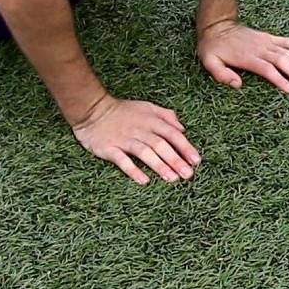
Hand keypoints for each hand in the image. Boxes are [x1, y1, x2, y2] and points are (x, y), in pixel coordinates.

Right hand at [70, 95, 201, 183]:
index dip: (185, 147)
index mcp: (150, 121)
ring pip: (145, 153)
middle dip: (176, 160)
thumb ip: (166, 116)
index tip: (196, 160)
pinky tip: (144, 181)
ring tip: (172, 179)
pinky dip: (133, 170)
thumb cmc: (123, 111)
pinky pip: (122, 161)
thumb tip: (182, 128)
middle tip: (188, 174)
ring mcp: (124, 140)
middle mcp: (139, 130)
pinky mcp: (109, 149)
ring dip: (159, 166)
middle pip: (161, 145)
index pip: (172, 134)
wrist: (92, 110)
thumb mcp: (147, 107)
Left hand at [196, 19, 288, 92]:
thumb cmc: (213, 47)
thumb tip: (238, 85)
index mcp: (248, 57)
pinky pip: (287, 41)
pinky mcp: (269, 37)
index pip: (268, 70)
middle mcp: (260, 49)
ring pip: (288, 52)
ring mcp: (266, 42)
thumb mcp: (210, 62)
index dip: (280, 80)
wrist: (217, 26)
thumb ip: (221, 74)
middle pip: (283, 61)